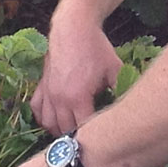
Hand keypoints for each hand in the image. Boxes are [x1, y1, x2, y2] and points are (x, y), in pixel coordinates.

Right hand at [33, 20, 121, 134]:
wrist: (73, 28)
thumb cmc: (96, 48)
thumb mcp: (115, 69)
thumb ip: (121, 90)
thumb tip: (130, 107)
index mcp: (78, 98)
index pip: (84, 129)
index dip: (93, 136)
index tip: (103, 138)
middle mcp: (59, 99)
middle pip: (65, 130)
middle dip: (77, 136)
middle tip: (89, 138)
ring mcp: (48, 93)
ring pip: (48, 124)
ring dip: (59, 130)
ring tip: (73, 131)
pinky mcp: (42, 85)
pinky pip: (37, 109)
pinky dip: (44, 117)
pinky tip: (55, 118)